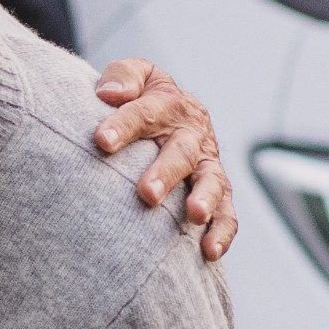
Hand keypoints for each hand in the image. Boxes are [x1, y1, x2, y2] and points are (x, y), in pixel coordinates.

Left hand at [92, 58, 235, 261]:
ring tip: (194, 216)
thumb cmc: (142, 98)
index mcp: (169, 104)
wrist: (170, 113)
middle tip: (147, 193)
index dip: (124, 125)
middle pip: (181, 152)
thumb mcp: (135, 76)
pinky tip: (210, 252)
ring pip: (212, 182)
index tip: (101, 140)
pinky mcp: (218, 192)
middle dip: (165, 172)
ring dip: (204, 199)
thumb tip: (108, 94)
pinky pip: (227, 214)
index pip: (145, 112)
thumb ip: (122, 75)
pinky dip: (222, 233)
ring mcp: (208, 164)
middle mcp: (192, 134)